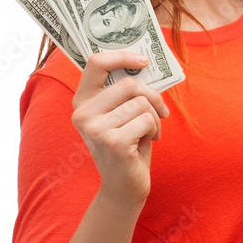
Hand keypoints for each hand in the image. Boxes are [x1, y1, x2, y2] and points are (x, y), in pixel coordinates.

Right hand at [71, 51, 170, 204]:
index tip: (144, 60)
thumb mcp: (121, 114)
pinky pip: (148, 120)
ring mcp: (95, 128)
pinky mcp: (113, 142)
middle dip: (153, 98)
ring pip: (142, 103)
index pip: (96, 63)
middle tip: (160, 112)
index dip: (122, 56)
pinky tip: (146, 143)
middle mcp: (83, 113)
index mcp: (82, 101)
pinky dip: (155, 130)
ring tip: (148, 132)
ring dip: (155, 118)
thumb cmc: (128, 144)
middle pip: (130, 84)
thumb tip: (146, 63)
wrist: (124, 186)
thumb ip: (126, 92)